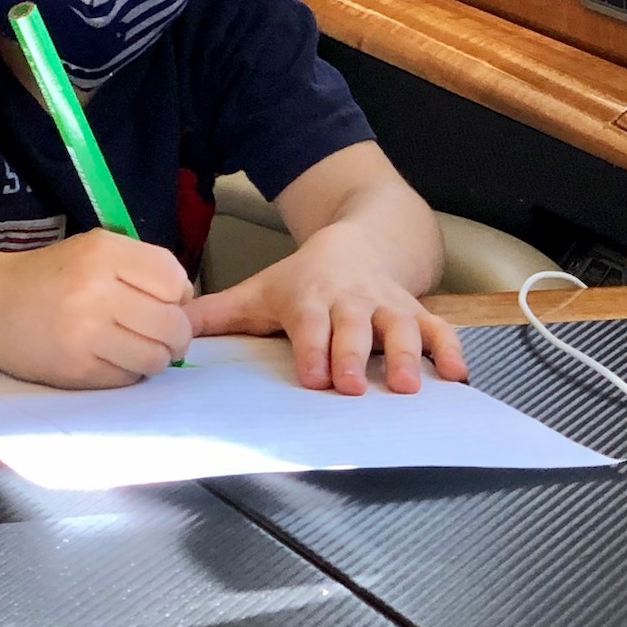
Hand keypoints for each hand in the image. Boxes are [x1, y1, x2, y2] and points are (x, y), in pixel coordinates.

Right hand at [0, 229, 193, 388]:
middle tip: (158, 334)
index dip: (179, 296)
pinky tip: (111, 359)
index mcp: (104, 252)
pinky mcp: (76, 370)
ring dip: (155, 358)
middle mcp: (96, 290)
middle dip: (175, 334)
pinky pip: (128, 379)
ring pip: (156, 358)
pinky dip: (128, 373)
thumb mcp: (93, 250)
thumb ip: (140, 268)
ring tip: (135, 348)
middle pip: (172, 324)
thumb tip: (188, 303)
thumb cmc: (49, 276)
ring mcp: (86, 333)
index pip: (174, 280)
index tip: (164, 302)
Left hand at [188, 222, 467, 393]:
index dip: (312, 348)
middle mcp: (352, 301)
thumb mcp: (259, 289)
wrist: (360, 241)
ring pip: (401, 327)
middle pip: (354, 327)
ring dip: (405, 355)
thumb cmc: (305, 279)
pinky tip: (458, 378)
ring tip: (406, 385)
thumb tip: (169, 329)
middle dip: (353, 354)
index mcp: (310, 298)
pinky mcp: (418, 313)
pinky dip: (451, 352)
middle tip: (353, 385)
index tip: (313, 374)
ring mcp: (388, 307)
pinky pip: (440, 330)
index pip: (309, 324)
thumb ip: (217, 314)